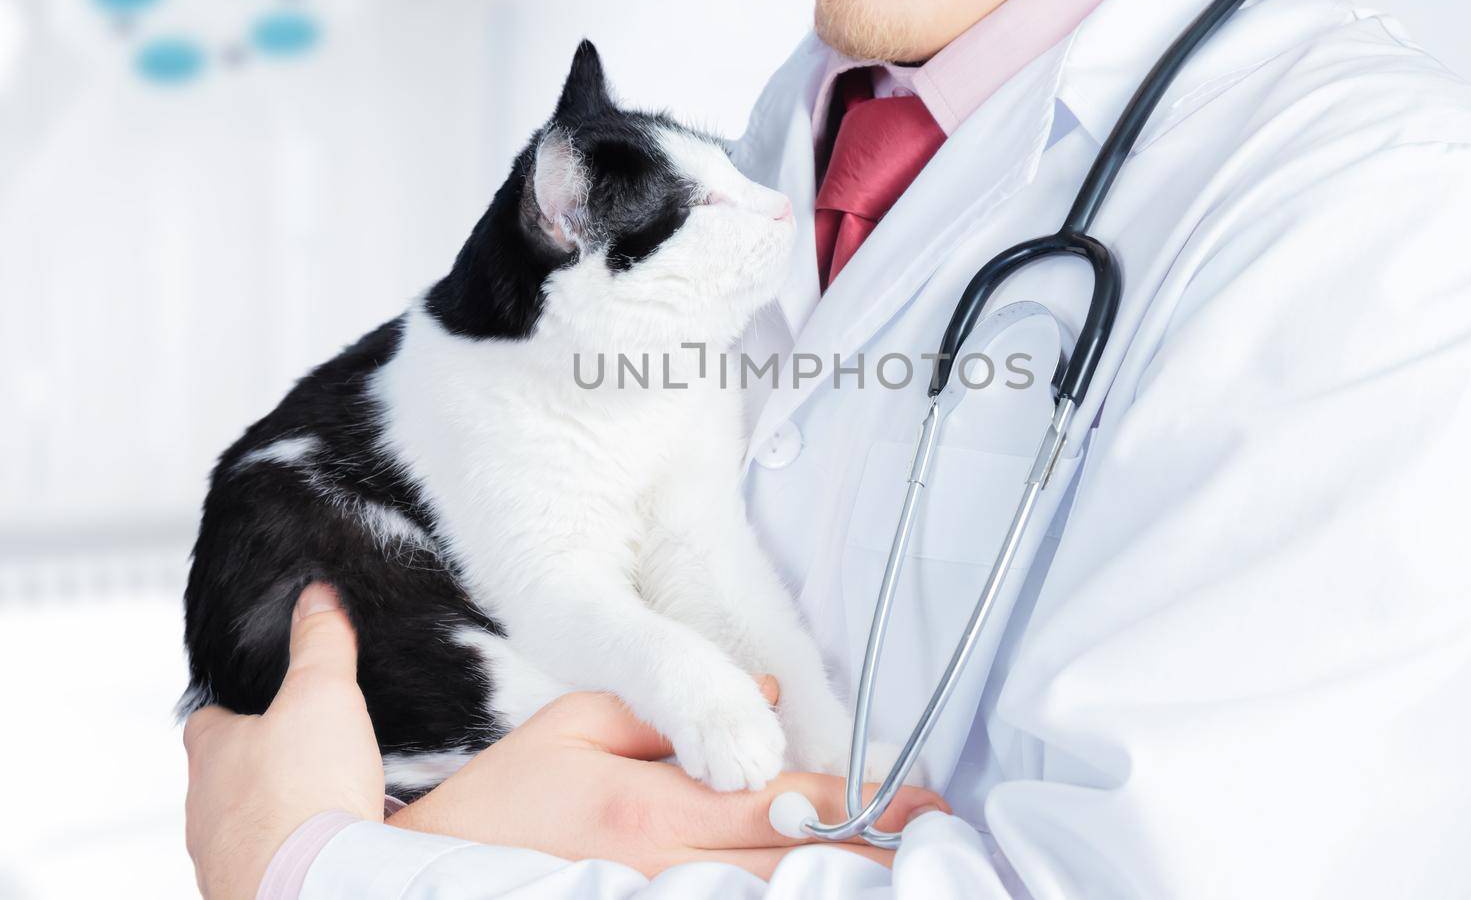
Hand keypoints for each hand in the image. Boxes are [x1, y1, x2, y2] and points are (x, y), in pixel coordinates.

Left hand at [182, 583, 384, 899]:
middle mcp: (206, 807)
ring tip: (319, 805)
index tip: (256, 702)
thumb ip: (320, 644)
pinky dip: (290, 851)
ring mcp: (222, 855)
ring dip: (273, 815)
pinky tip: (323, 845)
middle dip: (259, 766)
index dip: (234, 707)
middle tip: (303, 757)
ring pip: (241, 824)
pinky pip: (264, 862)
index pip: (207, 719)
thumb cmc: (302, 796)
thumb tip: (318, 599)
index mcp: (213, 751)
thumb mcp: (322, 694)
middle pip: (223, 776)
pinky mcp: (248, 889)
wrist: (307, 887)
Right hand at [390, 678, 948, 878]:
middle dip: (874, 856)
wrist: (426, 876)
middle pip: (795, 868)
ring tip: (909, 874)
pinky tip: (821, 896)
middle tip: (941, 844)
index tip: (921, 800)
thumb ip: (669, 702)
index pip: (782, 806)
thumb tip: (761, 694)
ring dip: (842, 889)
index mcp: (654, 808)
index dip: (859, 805)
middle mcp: (665, 872)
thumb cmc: (505, 798)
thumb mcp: (577, 721)